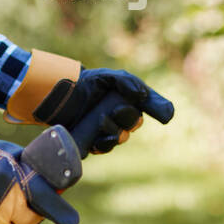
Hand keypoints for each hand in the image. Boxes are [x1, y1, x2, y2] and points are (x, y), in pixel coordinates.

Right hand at [0, 99, 78, 223]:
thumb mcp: (13, 157)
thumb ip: (27, 172)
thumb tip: (46, 179)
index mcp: (19, 189)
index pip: (40, 210)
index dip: (40, 210)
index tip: (39, 209)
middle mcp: (8, 208)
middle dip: (27, 219)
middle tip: (23, 213)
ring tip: (9, 222)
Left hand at [5, 51, 174, 156]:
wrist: (59, 94)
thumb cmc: (85, 83)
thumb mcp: (106, 76)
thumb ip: (125, 81)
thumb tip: (140, 95)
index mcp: (128, 99)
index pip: (148, 106)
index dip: (158, 110)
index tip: (163, 115)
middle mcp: (121, 116)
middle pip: (135, 123)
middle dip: (129, 118)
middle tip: (116, 110)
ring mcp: (108, 130)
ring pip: (121, 137)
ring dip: (114, 130)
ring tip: (101, 120)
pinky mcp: (93, 141)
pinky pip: (104, 147)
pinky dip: (103, 144)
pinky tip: (98, 139)